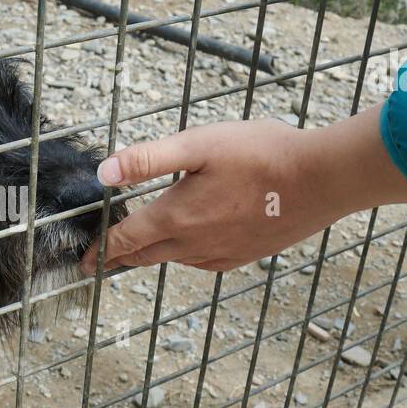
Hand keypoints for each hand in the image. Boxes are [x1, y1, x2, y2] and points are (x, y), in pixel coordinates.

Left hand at [80, 104, 406, 273]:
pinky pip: (202, 260)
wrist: (323, 180)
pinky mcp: (244, 257)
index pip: (125, 242)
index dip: (100, 251)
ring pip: (174, 258)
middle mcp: (194, 245)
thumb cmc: (262, 154)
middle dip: (120, 257)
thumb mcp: (198, 145)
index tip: (83, 262)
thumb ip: (147, 159)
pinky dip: (185, 251)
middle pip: (145, 256)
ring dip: (154, 252)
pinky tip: (192, 238)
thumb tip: (103, 173)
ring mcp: (221, 255)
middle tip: (101, 260)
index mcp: (176, 218)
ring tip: (142, 242)